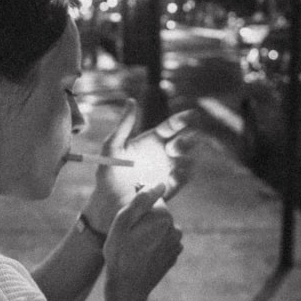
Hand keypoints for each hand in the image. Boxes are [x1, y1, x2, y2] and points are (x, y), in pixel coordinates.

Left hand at [82, 100, 196, 232]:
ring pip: (188, 159)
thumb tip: (130, 100)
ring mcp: (169, 170)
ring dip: (185, 157)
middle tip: (173, 145)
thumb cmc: (109, 171)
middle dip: (186, 141)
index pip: (173, 125)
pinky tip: (175, 173)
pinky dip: (182, 174)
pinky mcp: (170, 186)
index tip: (191, 115)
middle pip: (185, 141)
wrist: (109, 200)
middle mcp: (165, 152)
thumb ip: (123, 125)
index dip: (183, 119)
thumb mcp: (112, 146)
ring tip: (174, 159)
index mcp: (153, 139)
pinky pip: (183, 179)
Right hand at [103, 183, 182, 300]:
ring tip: (133, 248)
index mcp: (164, 217)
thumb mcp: (122, 222)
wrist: (127, 288)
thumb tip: (159, 183)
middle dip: (142, 222)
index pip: (150, 201)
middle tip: (127, 238)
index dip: (134, 209)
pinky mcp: (173, 256)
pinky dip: (152, 246)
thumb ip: (142, 199)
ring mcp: (176, 244)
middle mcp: (175, 229)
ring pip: (158, 229)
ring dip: (147, 234)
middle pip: (156, 215)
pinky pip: (161, 243)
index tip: (125, 223)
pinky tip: (141, 256)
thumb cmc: (120, 254)